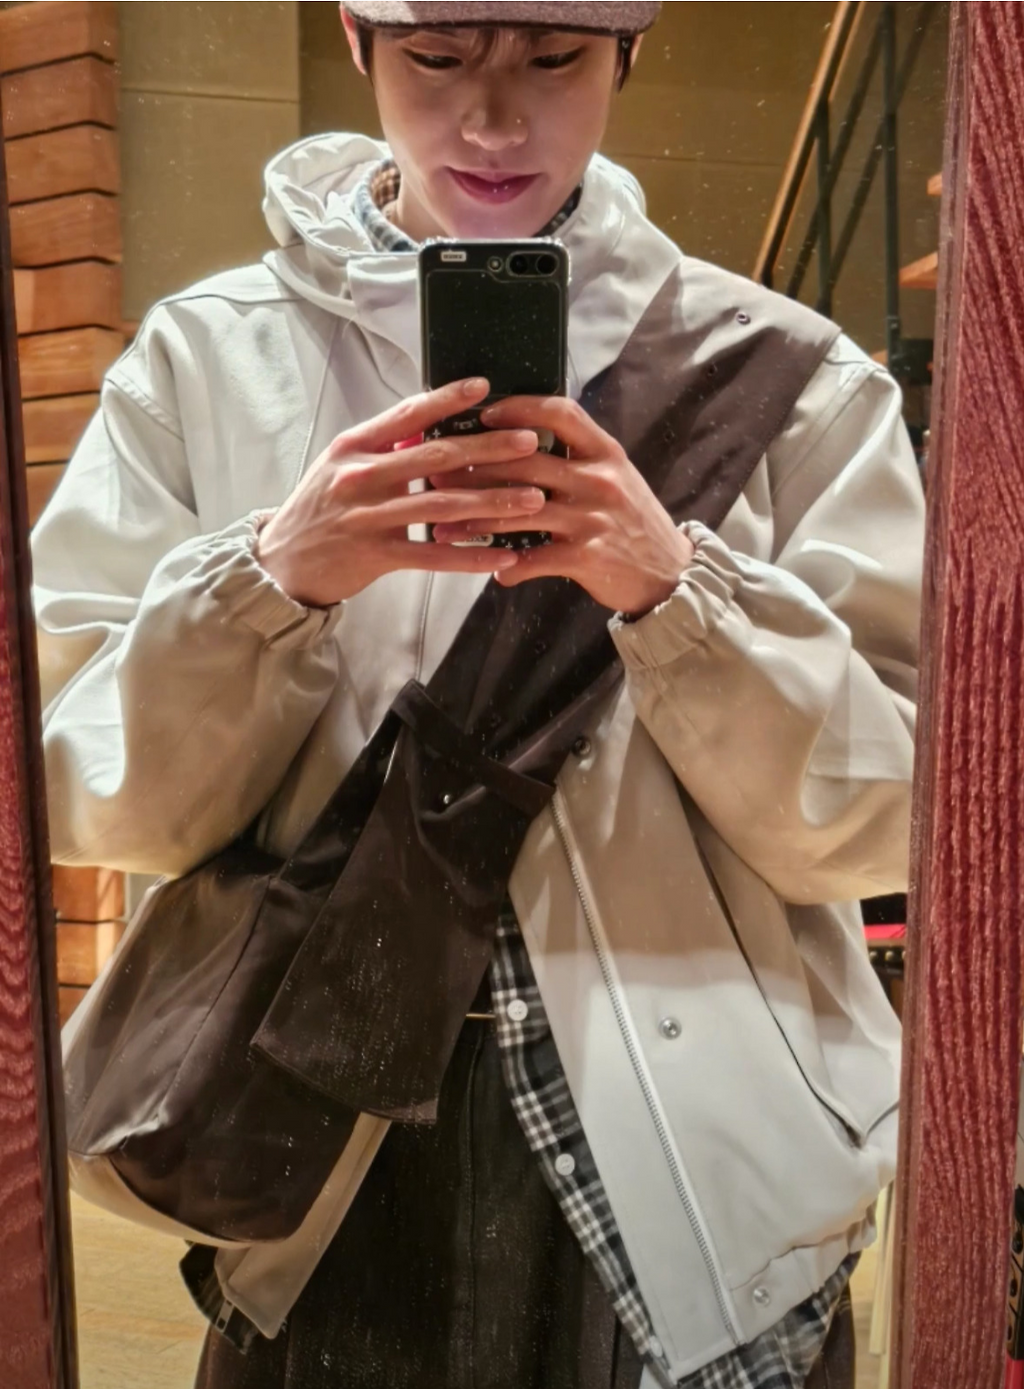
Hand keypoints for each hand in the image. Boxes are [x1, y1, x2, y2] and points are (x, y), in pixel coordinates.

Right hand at [254, 378, 544, 606]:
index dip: (447, 400)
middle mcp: (360, 477)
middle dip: (488, 448)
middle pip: (435, 457)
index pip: (407, 415)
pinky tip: (504, 555)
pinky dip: (472, 557)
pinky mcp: (377, 556)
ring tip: (533, 499)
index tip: (486, 387)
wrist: (282, 563)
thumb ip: (382, 445)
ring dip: (492, 502)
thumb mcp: (340, 465)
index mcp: (354, 447)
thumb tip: (426, 423)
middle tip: (530, 442)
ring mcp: (369, 517)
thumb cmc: (318, 510)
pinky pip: (434, 557)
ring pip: (442, 507)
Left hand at [430, 396, 693, 615]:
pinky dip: (508, 566)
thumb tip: (521, 442)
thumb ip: (576, 459)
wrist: (671, 574)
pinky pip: (535, 558)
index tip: (484, 414)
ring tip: (445, 525)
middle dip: (476, 468)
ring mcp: (593, 518)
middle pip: (527, 462)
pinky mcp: (588, 557)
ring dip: (476, 520)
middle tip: (438, 473)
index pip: (559, 413)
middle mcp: (599, 480)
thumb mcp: (615, 479)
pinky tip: (491, 570)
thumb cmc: (633, 523)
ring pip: (520, 512)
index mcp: (605, 453)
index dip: (518, 409)